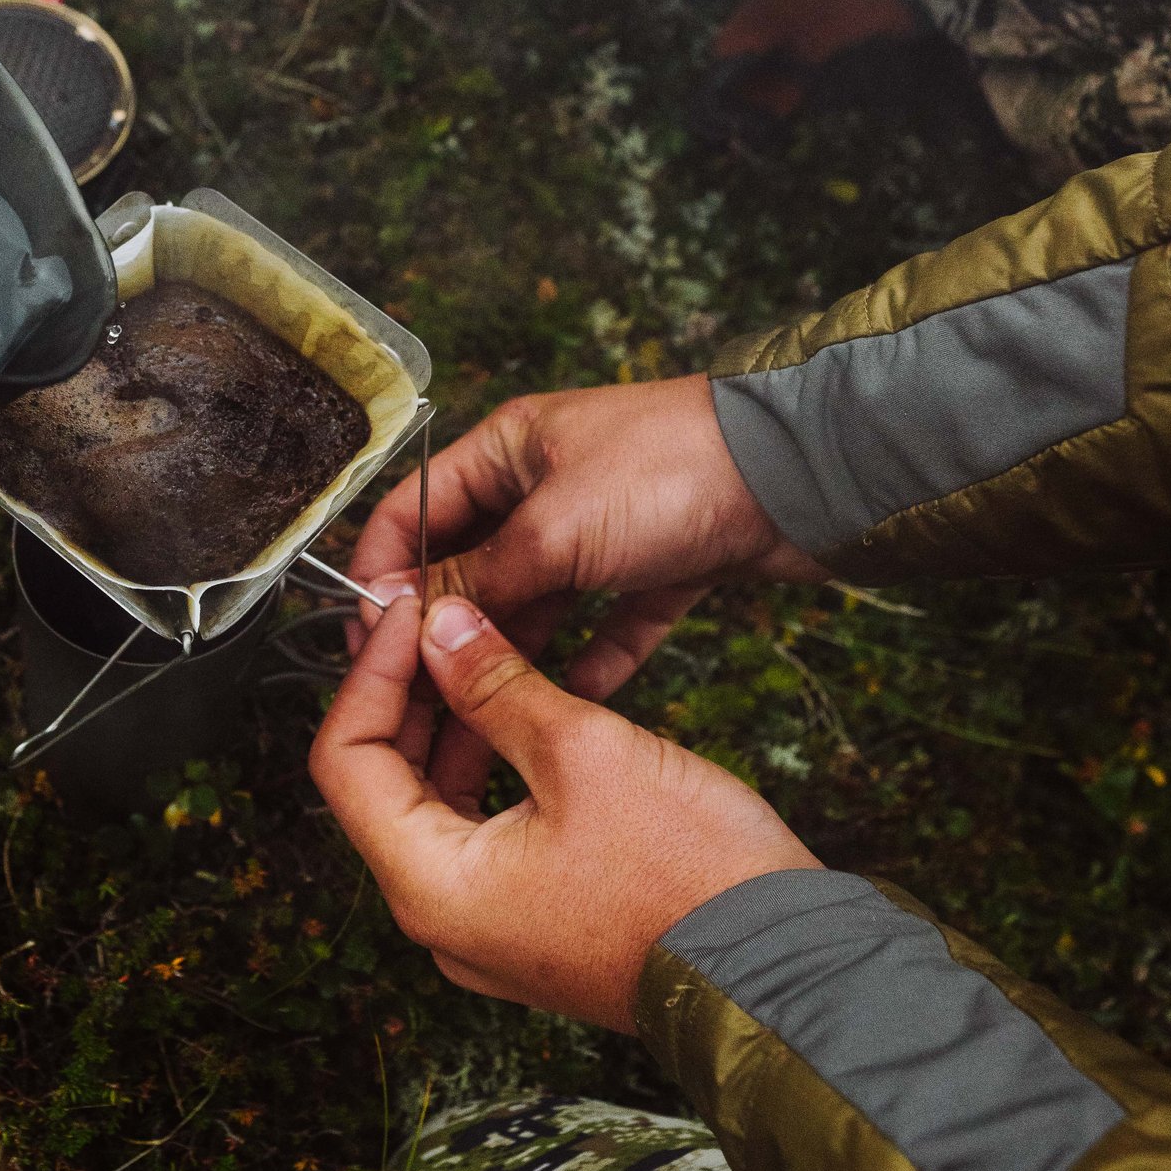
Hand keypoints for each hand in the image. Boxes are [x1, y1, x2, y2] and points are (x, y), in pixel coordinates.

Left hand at [310, 592, 817, 1027]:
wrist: (782, 972)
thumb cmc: (693, 879)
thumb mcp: (585, 752)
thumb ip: (498, 686)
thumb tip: (442, 629)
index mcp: (433, 888)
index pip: (346, 763)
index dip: (370, 673)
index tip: (405, 612)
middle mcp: (444, 922)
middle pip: (383, 786)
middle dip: (406, 694)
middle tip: (435, 618)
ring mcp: (489, 930)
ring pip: (435, 808)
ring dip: (450, 727)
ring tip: (476, 648)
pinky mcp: (534, 923)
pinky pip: (483, 835)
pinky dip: (489, 769)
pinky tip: (518, 709)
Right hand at [345, 381, 817, 797]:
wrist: (802, 475)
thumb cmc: (668, 471)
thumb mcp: (553, 530)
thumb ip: (475, 578)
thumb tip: (403, 616)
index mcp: (508, 448)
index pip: (415, 509)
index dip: (384, 572)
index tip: (369, 641)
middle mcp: (549, 485)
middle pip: (475, 566)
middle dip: (448, 632)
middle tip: (422, 701)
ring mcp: (607, 527)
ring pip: (542, 603)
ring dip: (516, 657)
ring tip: (485, 723)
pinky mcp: (662, 564)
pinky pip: (613, 623)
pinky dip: (596, 660)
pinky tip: (575, 704)